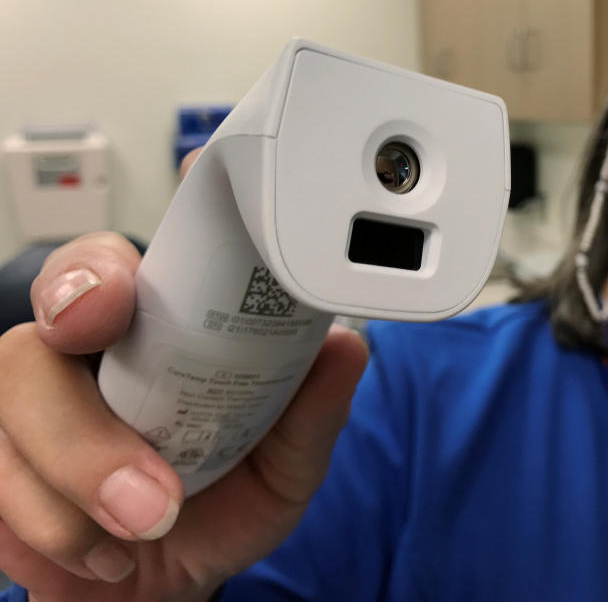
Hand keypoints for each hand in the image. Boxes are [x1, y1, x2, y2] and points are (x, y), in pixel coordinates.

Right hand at [0, 231, 367, 600]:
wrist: (172, 582)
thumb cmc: (223, 501)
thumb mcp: (284, 462)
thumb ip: (310, 411)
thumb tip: (345, 349)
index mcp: (147, 332)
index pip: (108, 267)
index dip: (97, 270)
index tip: (111, 301)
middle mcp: (77, 360)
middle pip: (37, 340)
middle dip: (83, 415)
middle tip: (149, 487)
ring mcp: (24, 415)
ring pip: (11, 412)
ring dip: (80, 482)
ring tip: (148, 525)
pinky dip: (57, 532)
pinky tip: (109, 556)